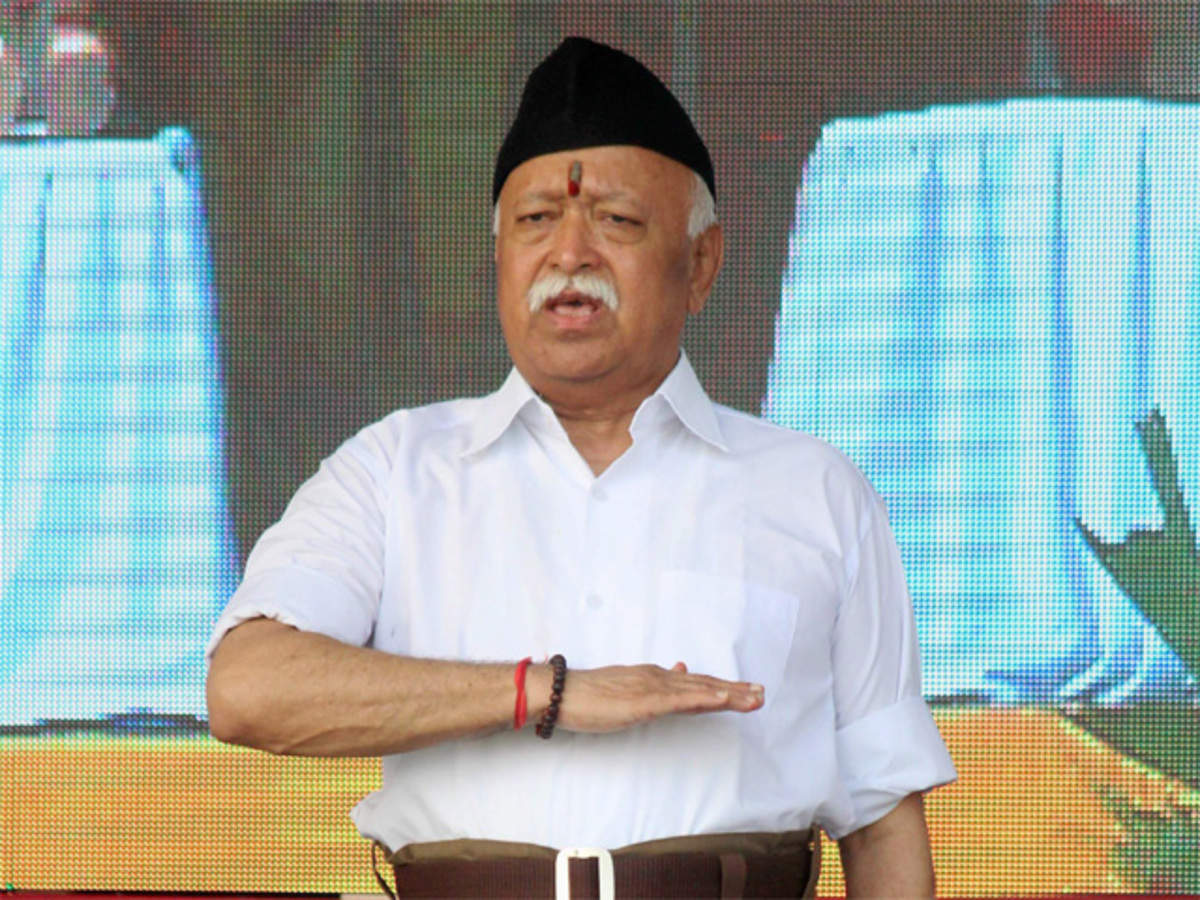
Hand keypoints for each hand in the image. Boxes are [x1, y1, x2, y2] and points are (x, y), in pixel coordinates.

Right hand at [531, 661, 764, 733]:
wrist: (560, 692)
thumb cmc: (587, 694)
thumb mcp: (624, 690)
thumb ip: (650, 687)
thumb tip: (677, 673)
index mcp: (653, 677)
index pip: (694, 683)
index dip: (722, 687)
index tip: (746, 690)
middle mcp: (657, 678)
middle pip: (704, 685)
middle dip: (735, 690)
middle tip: (762, 693)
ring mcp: (652, 689)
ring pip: (699, 691)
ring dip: (730, 694)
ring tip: (754, 698)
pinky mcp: (644, 702)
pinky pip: (681, 701)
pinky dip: (705, 699)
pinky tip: (723, 700)